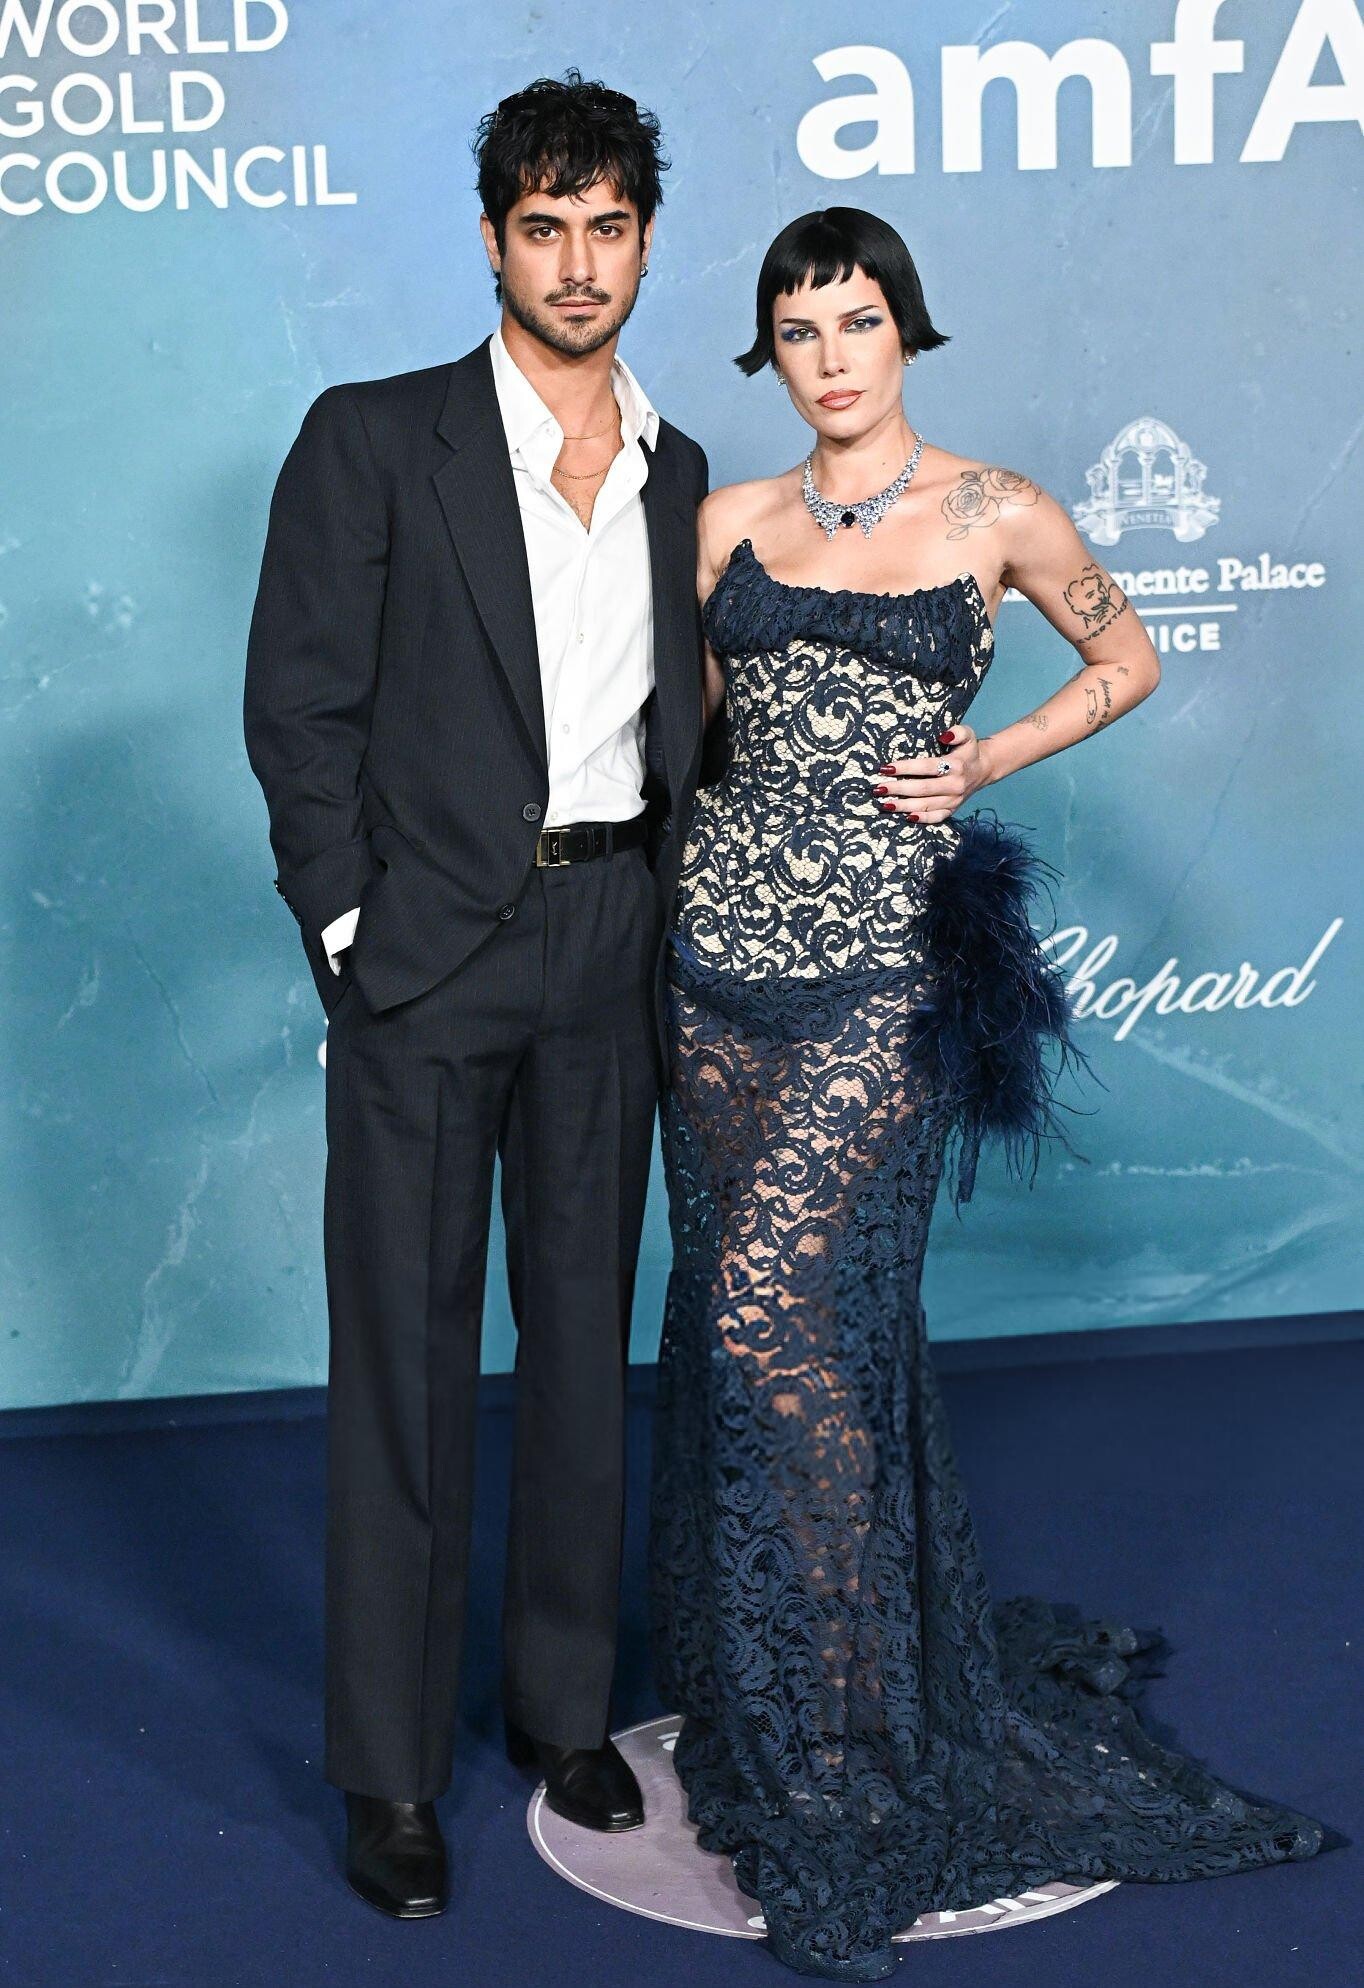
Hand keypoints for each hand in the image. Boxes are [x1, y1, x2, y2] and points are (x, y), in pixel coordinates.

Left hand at [871, 722, 993, 822]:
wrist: (985, 769)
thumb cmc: (968, 750)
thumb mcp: (967, 735)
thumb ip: (957, 732)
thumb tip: (944, 735)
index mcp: (956, 766)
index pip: (927, 767)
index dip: (906, 768)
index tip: (886, 768)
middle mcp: (954, 785)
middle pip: (922, 789)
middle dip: (898, 789)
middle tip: (878, 788)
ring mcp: (953, 800)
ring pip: (925, 805)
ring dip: (903, 806)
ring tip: (884, 804)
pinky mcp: (952, 809)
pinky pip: (936, 818)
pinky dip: (922, 819)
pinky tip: (905, 817)